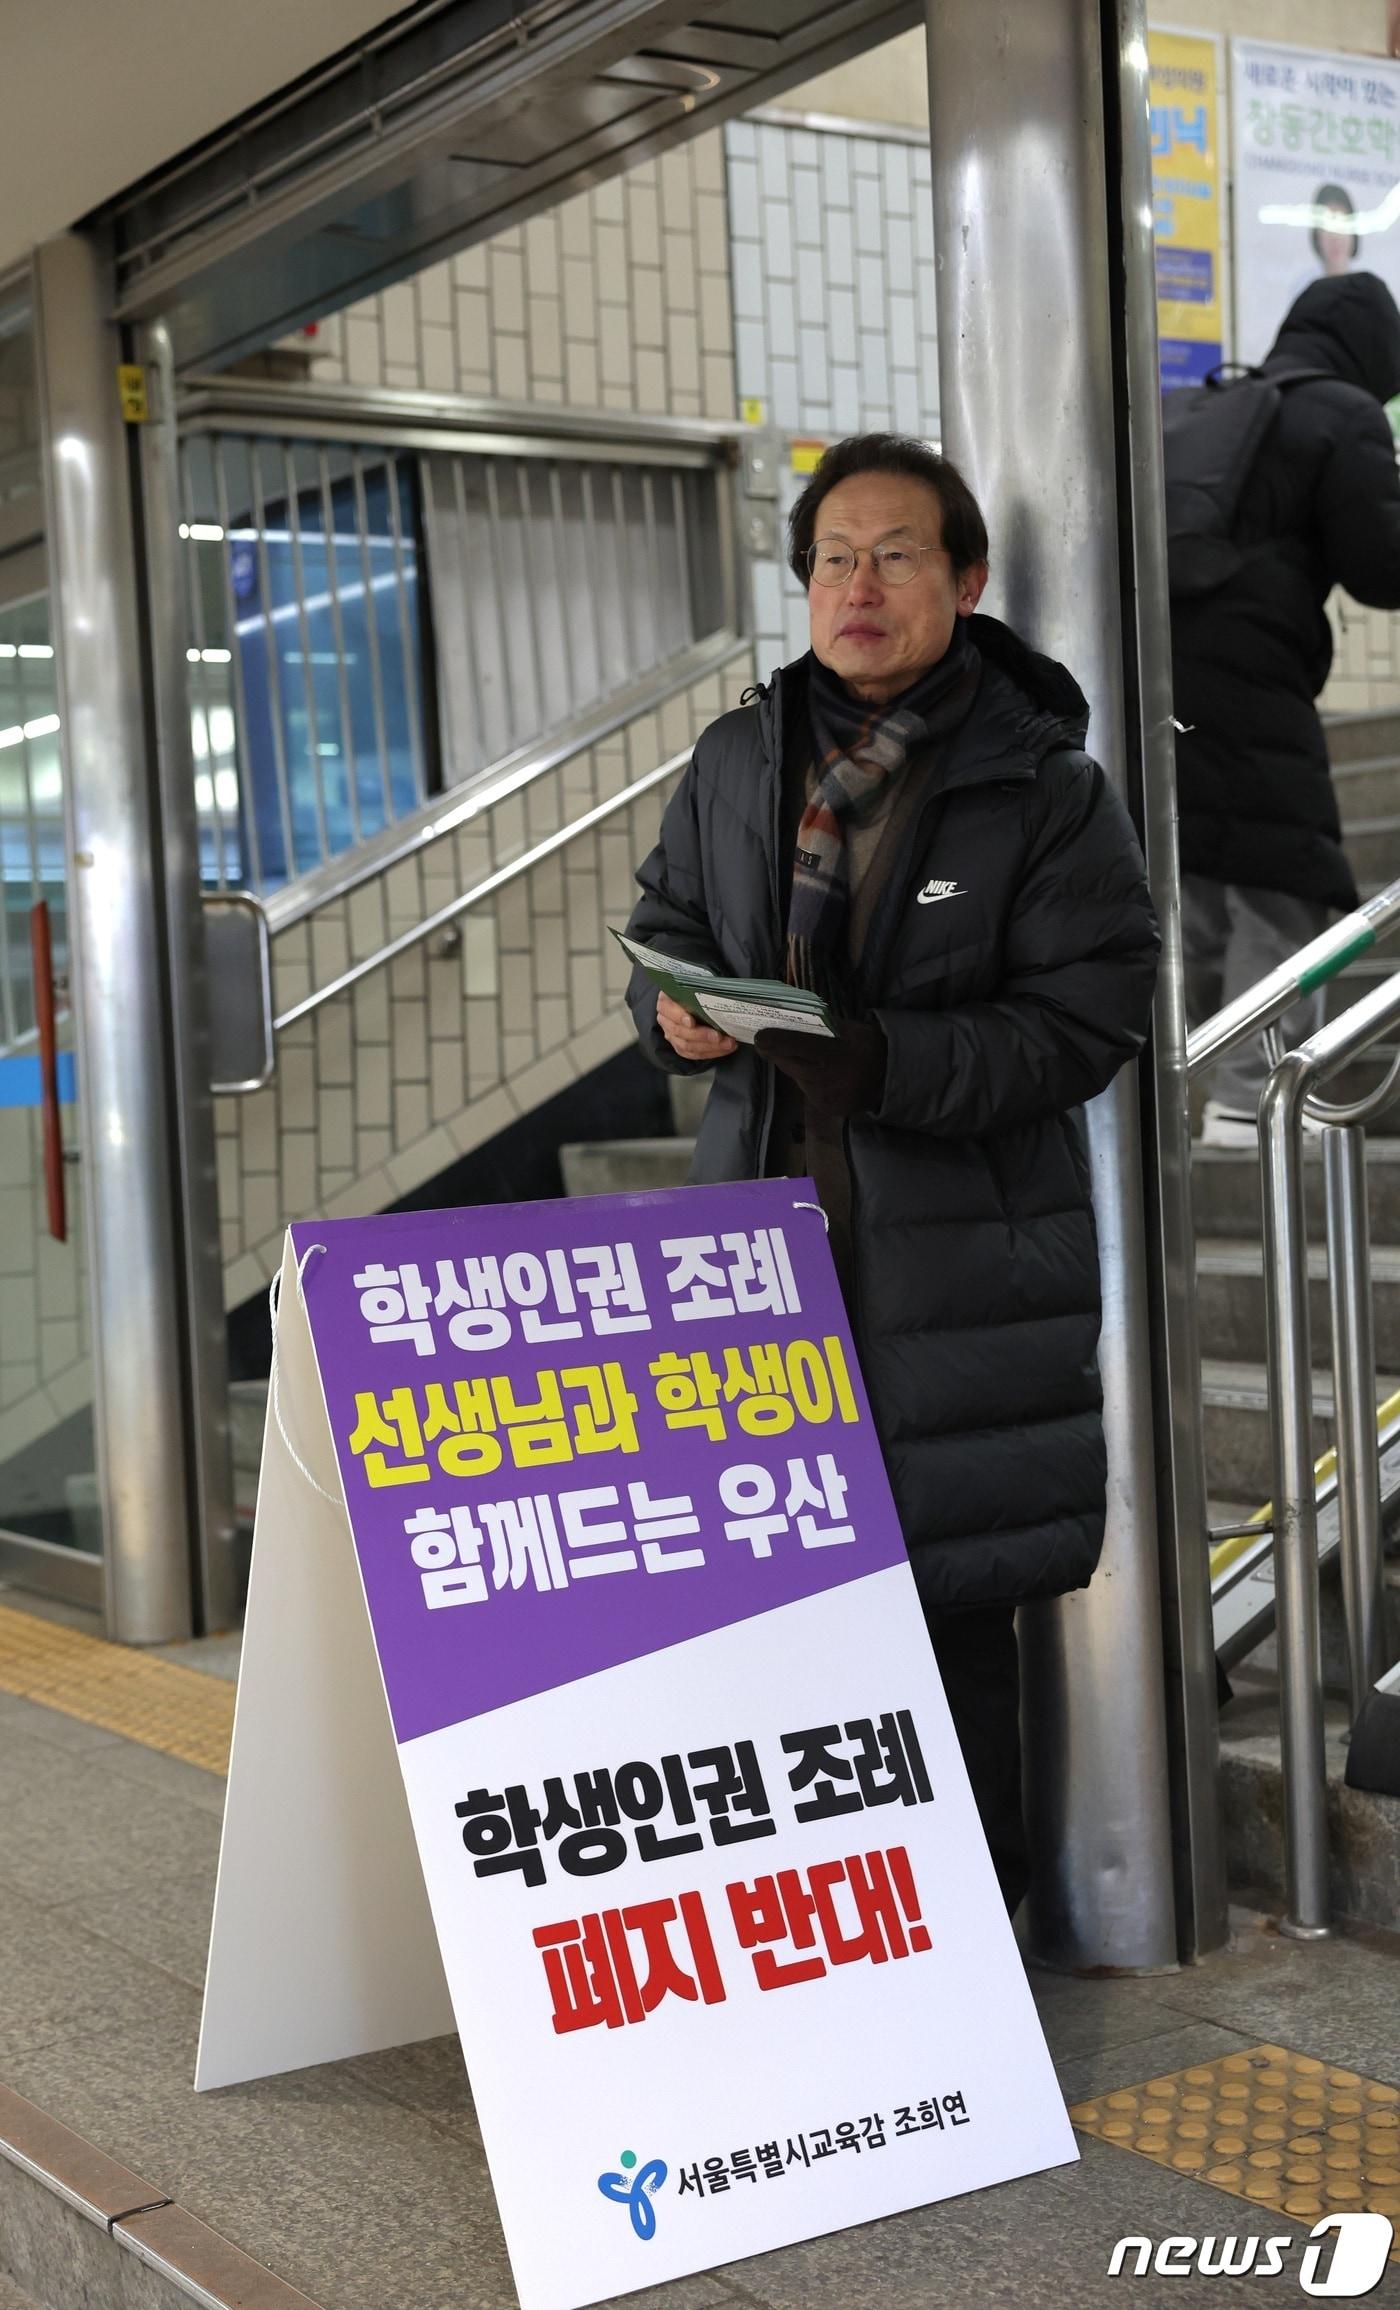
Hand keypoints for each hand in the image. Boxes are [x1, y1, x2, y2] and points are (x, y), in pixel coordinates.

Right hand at [656, 990, 737, 1062]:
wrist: (690, 1000)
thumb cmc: (693, 991)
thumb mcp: (693, 985)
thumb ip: (699, 988)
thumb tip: (716, 990)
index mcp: (665, 1002)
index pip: (669, 1010)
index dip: (679, 1017)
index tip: (691, 1021)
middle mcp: (665, 1020)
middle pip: (680, 1031)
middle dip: (702, 1035)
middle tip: (719, 1036)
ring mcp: (672, 1035)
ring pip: (687, 1046)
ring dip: (710, 1047)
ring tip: (728, 1043)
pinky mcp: (680, 1047)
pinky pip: (694, 1054)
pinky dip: (711, 1053)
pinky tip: (724, 1049)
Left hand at [754, 1018, 886, 1118]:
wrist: (889, 1080)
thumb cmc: (868, 1047)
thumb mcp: (851, 1029)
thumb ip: (822, 1027)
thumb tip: (788, 1020)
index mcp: (835, 1054)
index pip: (794, 1045)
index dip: (772, 1041)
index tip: (759, 1036)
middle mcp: (827, 1079)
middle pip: (787, 1062)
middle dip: (778, 1051)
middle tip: (771, 1041)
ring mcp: (824, 1097)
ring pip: (795, 1076)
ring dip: (795, 1065)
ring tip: (809, 1057)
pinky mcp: (824, 1108)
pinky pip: (805, 1088)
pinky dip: (807, 1079)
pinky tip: (821, 1073)